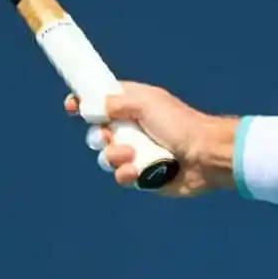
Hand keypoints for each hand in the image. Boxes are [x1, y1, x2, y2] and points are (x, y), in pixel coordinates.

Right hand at [64, 82, 233, 195]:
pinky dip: (126, 173)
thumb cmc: (181, 125)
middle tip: (107, 135)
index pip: (101, 102)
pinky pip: (121, 176)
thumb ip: (116, 102)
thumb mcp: (147, 103)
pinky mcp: (143, 175)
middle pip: (97, 132)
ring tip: (131, 155)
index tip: (71, 106)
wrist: (206, 156)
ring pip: (106, 157)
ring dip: (113, 156)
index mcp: (134, 106)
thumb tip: (89, 107)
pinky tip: (137, 170)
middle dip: (98, 136)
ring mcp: (138, 153)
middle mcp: (134, 129)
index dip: (84, 104)